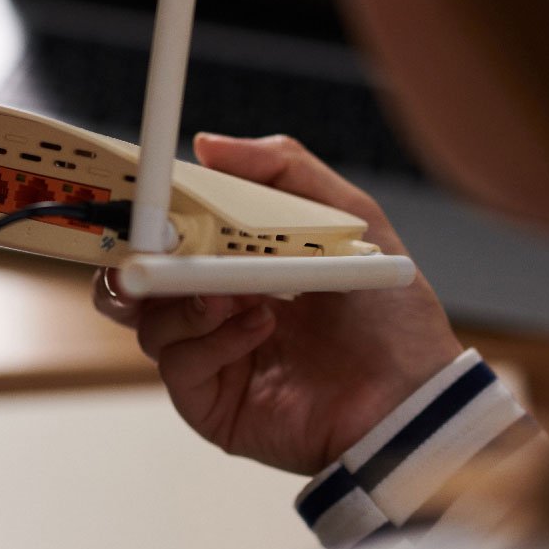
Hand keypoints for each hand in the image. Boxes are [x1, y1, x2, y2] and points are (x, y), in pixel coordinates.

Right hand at [94, 133, 462, 474]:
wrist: (413, 395)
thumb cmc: (392, 315)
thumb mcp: (351, 217)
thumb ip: (285, 169)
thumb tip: (208, 144)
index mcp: (244, 264)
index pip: (175, 237)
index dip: (153, 217)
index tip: (144, 194)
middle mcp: (221, 310)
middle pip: (141, 282)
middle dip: (135, 258)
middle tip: (151, 241)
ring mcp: (214, 357)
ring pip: (150, 322)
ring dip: (182, 299)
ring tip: (227, 291)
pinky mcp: (213, 403)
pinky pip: (178, 365)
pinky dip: (210, 339)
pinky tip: (259, 328)